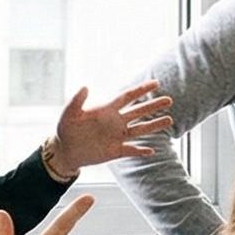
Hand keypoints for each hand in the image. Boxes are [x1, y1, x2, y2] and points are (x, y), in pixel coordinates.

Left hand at [51, 82, 173, 171]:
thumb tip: (85, 86)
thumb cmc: (65, 130)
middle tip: (169, 100)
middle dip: (153, 106)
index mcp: (106, 110)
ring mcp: (117, 136)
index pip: (128, 97)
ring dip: (154, 125)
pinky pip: (132, 150)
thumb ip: (76, 101)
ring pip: (140, 129)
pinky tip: (152, 150)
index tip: (155, 83)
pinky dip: (141, 151)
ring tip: (169, 120)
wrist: (64, 150)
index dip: (141, 89)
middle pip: (139, 112)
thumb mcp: (68, 114)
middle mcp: (115, 122)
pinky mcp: (115, 151)